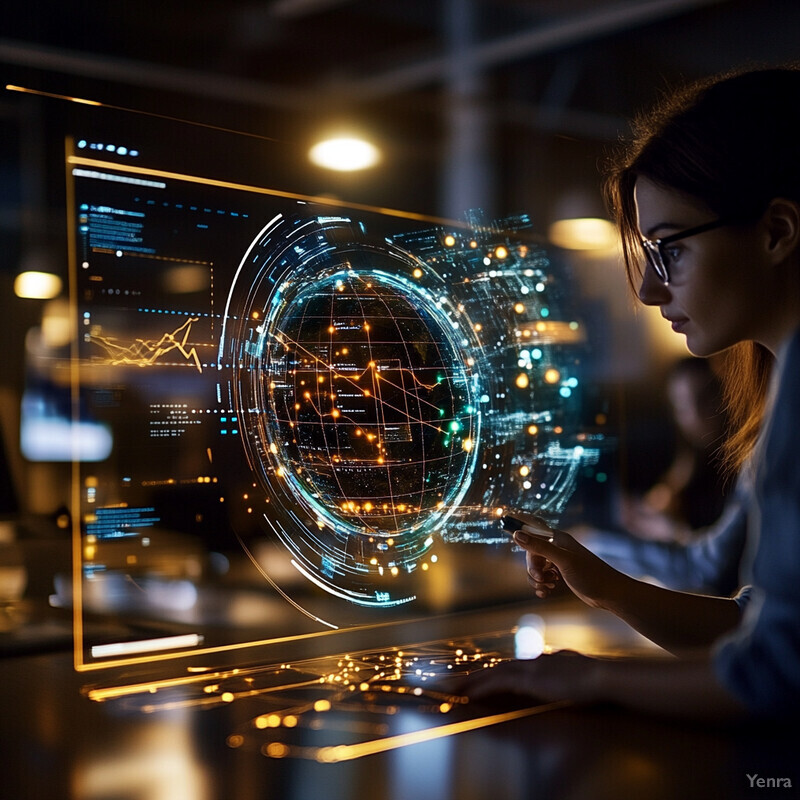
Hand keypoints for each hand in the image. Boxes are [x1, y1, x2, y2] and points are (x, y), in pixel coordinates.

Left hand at [455, 651, 599, 704]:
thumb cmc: (595, 678)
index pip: (510, 667)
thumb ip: (566, 665)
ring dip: (470, 681)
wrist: (602, 677)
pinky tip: (469, 694)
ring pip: (492, 673)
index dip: (492, 673)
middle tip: (452, 682)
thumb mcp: (578, 670)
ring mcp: (529, 669)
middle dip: (473, 675)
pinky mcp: (529, 680)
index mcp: (542, 661)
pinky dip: (481, 688)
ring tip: (451, 689)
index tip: (477, 678)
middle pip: (496, 668)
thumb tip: (564, 662)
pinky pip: (498, 683)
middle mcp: (532, 661)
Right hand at [512, 517, 624, 609]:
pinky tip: (547, 593)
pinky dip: (542, 586)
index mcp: (558, 538)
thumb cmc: (590, 575)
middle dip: (532, 569)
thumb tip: (517, 535)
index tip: (526, 555)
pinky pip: (543, 578)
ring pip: (536, 568)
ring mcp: (559, 562)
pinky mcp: (561, 575)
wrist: (610, 594)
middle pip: (531, 554)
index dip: (526, 545)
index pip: (532, 534)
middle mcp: (557, 548)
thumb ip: (540, 547)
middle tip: (541, 579)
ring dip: (536, 580)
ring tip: (548, 587)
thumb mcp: (563, 560)